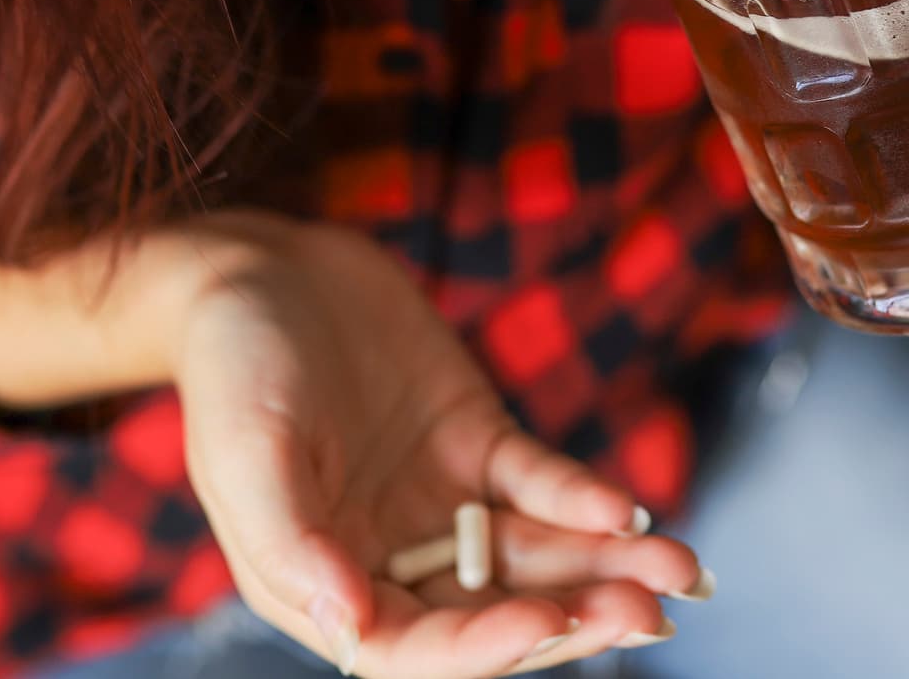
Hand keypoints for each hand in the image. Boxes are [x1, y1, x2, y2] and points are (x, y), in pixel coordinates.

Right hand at [164, 214, 699, 676]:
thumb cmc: (230, 362)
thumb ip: (291, 543)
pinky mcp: (475, 443)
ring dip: (604, 568)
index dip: (484, 647)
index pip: (415, 648)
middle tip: (647, 611)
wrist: (257, 267)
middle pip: (494, 612)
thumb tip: (352, 627)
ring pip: (534, 556)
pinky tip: (627, 508)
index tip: (546, 621)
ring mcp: (439, 502)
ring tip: (677, 570)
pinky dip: (583, 499)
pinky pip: (538, 484)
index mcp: (324, 584)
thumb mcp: (245, 450)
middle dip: (572, 618)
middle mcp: (389, 559)